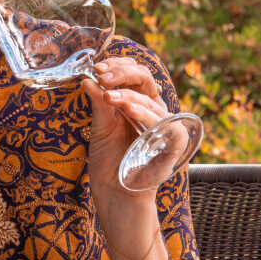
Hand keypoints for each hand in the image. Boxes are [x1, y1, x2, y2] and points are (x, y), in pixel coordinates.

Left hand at [81, 55, 166, 198]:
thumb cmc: (109, 161)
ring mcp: (164, 126)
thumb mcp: (100, 127)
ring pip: (151, 101)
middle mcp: (153, 110)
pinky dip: (146, 115)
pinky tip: (129, 111)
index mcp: (137, 102)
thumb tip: (87, 78)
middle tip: (103, 76)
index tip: (98, 68)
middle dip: (123, 74)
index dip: (118, 66)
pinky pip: (164, 124)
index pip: (135, 73)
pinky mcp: (173, 144)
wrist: (115, 193)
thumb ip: (98, 103)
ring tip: (108, 96)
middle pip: (146, 79)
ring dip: (129, 95)